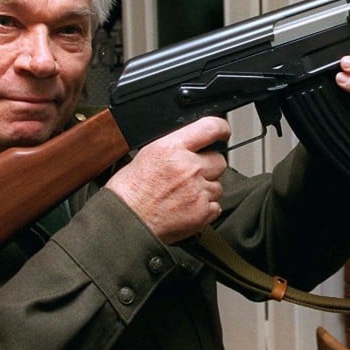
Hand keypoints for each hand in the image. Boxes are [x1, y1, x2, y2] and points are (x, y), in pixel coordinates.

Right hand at [105, 117, 229, 243]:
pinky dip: (205, 208)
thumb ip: (174, 146)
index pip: (210, 128)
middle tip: (191, 176)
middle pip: (219, 160)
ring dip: (206, 189)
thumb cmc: (129, 192)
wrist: (125, 222)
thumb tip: (192, 142)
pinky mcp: (203, 212)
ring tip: (183, 195)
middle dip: (208, 167)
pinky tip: (186, 208)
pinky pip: (216, 206)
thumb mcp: (146, 154)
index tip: (223, 132)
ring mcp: (198, 190)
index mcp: (172, 148)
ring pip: (218, 185)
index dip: (221, 129)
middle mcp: (188, 167)